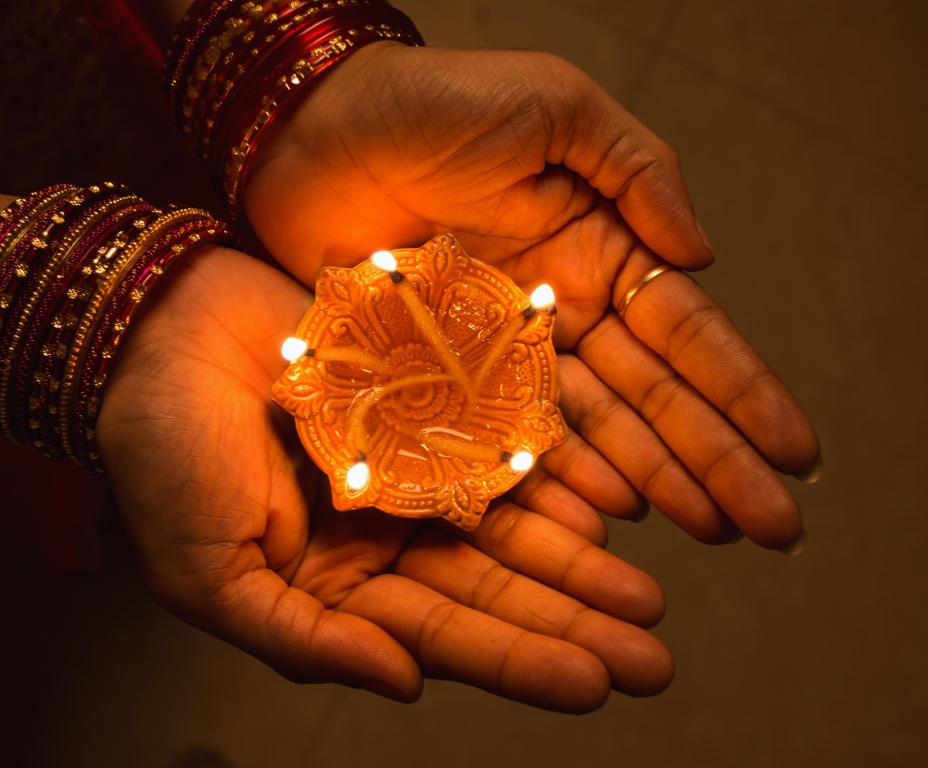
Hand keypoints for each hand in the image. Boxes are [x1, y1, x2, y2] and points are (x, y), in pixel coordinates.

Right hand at [96, 245, 671, 710]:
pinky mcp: (423, 400)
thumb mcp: (209, 576)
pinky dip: (547, 469)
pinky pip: (496, 438)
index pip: (439, 635)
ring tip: (645, 591)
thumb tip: (405, 686)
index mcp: (333, 587)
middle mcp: (383, 534)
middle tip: (652, 656)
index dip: (517, 660)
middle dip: (569, 621)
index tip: (595, 684)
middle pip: (492, 587)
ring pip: (507, 521)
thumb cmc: (163, 457)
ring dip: (576, 556)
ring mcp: (409, 465)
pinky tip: (604, 502)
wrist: (154, 329)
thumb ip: (306, 641)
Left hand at [243, 43, 819, 548]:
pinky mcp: (441, 379)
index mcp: (598, 249)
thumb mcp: (558, 108)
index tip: (796, 451)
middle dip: (714, 460)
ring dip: (651, 482)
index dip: (741, 392)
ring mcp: (501, 355)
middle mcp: (561, 312)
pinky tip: (603, 521)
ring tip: (707, 534)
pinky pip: (504, 440)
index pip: (684, 335)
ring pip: (588, 431)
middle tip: (771, 526)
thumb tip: (704, 256)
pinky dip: (552, 481)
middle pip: (649, 399)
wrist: (314, 132)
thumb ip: (639, 173)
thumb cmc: (437, 102)